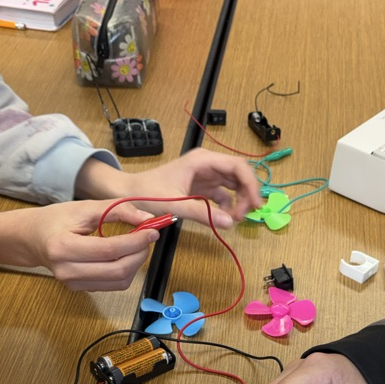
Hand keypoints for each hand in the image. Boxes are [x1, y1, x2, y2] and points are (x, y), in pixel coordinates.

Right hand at [0, 199, 158, 290]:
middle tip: (148, 238)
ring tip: (138, 245)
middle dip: (140, 254)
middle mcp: (67, 271)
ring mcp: (73, 284)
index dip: (136, 241)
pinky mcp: (80, 289)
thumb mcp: (85, 207)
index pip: (110, 249)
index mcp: (64, 248)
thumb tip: (147, 217)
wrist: (33, 239)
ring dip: (136, 264)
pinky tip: (125, 255)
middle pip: (117, 270)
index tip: (152, 230)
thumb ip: (117, 210)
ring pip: (119, 281)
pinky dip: (126, 270)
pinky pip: (112, 285)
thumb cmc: (56, 219)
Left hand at [76, 150, 262, 229]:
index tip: (255, 205)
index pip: (238, 167)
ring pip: (233, 185)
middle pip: (239, 175)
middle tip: (246, 215)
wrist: (129, 193)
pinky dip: (227, 206)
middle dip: (246, 194)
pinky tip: (224, 218)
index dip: (251, 184)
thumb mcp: (174, 204)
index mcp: (203, 160)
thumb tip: (230, 223)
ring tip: (235, 219)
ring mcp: (205, 175)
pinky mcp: (201, 187)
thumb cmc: (148, 193)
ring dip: (238, 201)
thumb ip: (202, 213)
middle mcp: (207, 164)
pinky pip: (223, 195)